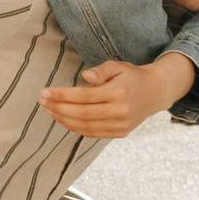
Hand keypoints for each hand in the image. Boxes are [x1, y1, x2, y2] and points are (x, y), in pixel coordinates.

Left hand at [37, 57, 191, 137]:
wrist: (156, 92)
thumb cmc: (132, 77)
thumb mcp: (118, 66)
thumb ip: (101, 70)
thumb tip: (85, 77)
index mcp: (119, 92)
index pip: (83, 97)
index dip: (62, 96)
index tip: (45, 93)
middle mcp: (120, 111)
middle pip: (82, 114)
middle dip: (58, 108)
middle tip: (42, 102)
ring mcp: (120, 125)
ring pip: (85, 127)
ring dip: (64, 120)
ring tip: (49, 111)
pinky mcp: (120, 133)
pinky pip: (93, 133)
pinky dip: (75, 128)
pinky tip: (64, 119)